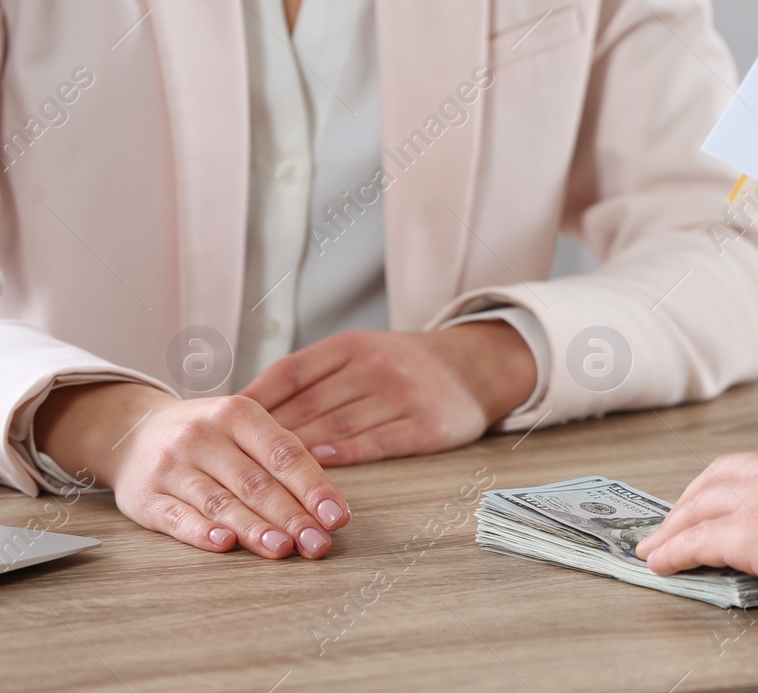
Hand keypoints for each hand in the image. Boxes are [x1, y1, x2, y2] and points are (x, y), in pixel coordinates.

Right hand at [33, 382, 349, 557]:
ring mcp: (171, 466)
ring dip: (255, 529)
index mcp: (237, 414)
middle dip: (292, 516)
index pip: (284, 454)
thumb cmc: (208, 437)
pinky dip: (201, 532)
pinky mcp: (144, 497)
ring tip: (284, 549)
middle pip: (255, 482)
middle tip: (318, 544)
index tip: (337, 517)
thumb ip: (282, 460)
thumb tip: (326, 506)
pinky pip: (176, 517)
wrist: (133, 432)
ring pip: (220, 502)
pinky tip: (225, 544)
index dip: (313, 487)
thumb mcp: (243, 430)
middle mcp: (203, 436)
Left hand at [239, 323, 536, 466]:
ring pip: (338, 426)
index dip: (254, 398)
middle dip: (267, 434)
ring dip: (298, 453)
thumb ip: (315, 375)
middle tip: (230, 459)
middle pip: (310, 403)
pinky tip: (320, 467)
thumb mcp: (362, 352)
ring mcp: (404, 394)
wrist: (476, 367)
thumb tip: (248, 406)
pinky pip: (378, 442)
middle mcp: (377, 365)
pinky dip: (346, 455)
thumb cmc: (405, 365)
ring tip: (263, 475)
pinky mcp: (427, 425)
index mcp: (354, 344)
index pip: (292, 371)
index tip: (219, 421)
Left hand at [637, 451, 757, 608]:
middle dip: (693, 498)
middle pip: (719, 477)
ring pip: (699, 503)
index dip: (732, 485)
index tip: (723, 499)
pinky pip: (695, 541)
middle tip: (677, 520)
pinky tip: (660, 563)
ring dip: (674, 524)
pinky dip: (672, 551)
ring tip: (657, 545)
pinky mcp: (748, 533)